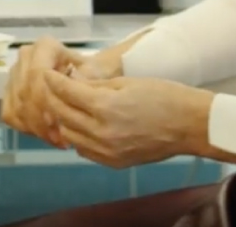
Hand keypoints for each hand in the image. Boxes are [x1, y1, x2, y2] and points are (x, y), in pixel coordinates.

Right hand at [2, 37, 108, 145]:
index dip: (45, 100)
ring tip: (57, 140)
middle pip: (24, 92)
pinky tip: (45, 136)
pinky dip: (25, 128)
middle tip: (61, 139)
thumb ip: (86, 78)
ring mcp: (15, 73)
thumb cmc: (93, 73)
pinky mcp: (10, 91)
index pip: (36, 74)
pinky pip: (10, 113)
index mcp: (45, 46)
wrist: (86, 74)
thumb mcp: (97, 73)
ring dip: (35, 127)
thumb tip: (74, 83)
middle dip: (40, 120)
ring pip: (16, 105)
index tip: (61, 123)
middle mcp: (26, 56)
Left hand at [40, 70, 212, 168]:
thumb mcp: (125, 82)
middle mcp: (102, 132)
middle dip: (53, 99)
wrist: (189, 125)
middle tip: (52, 88)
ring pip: (68, 136)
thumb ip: (94, 86)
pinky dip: (78, 137)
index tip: (47, 74)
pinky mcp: (113, 162)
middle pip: (61, 115)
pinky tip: (84, 125)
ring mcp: (107, 150)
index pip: (66, 92)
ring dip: (63, 120)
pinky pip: (84, 150)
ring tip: (68, 107)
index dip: (53, 81)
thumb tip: (70, 83)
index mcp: (105, 107)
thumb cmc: (163, 97)